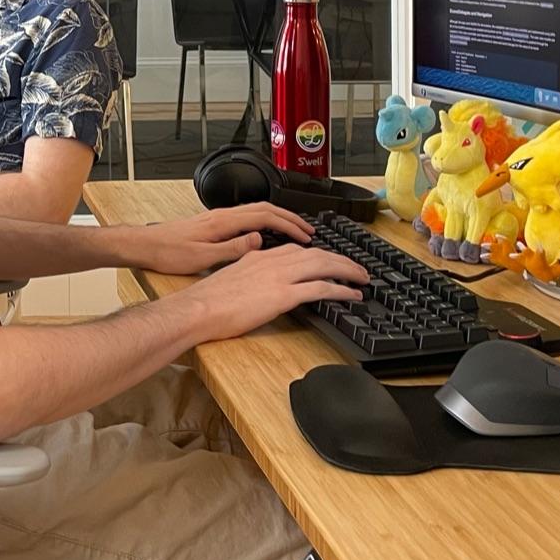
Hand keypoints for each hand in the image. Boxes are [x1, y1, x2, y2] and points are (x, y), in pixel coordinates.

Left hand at [130, 202, 314, 275]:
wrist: (143, 245)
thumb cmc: (167, 252)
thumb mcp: (202, 257)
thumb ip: (232, 248)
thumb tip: (259, 240)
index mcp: (223, 221)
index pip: (265, 216)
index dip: (288, 224)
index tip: (305, 235)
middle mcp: (221, 215)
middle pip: (264, 208)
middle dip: (289, 218)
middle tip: (308, 230)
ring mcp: (216, 217)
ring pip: (255, 210)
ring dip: (277, 218)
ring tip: (293, 231)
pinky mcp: (211, 223)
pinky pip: (245, 217)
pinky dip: (263, 222)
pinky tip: (265, 234)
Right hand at [187, 245, 368, 340]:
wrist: (198, 309)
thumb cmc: (207, 301)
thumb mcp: (230, 278)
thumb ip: (248, 276)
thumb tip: (256, 285)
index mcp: (258, 256)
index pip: (295, 250)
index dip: (317, 254)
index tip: (329, 261)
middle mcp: (272, 261)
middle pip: (316, 253)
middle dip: (340, 259)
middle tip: (357, 269)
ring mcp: (279, 277)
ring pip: (323, 265)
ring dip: (347, 270)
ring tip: (361, 278)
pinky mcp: (283, 295)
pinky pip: (321, 288)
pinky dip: (341, 289)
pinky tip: (352, 295)